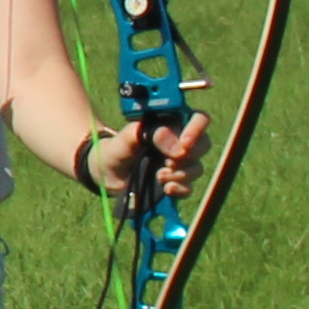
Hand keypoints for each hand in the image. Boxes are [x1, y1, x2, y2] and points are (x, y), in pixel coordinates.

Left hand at [83, 112, 209, 204]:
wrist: (105, 172)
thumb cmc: (116, 148)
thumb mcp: (127, 137)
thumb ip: (150, 133)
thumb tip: (177, 147)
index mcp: (171, 123)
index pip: (199, 119)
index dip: (196, 130)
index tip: (183, 145)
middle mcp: (179, 142)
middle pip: (203, 145)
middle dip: (188, 156)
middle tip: (168, 162)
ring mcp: (179, 164)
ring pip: (197, 168)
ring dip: (181, 174)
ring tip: (159, 175)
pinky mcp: (175, 183)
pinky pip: (189, 188)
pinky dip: (180, 189)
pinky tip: (165, 188)